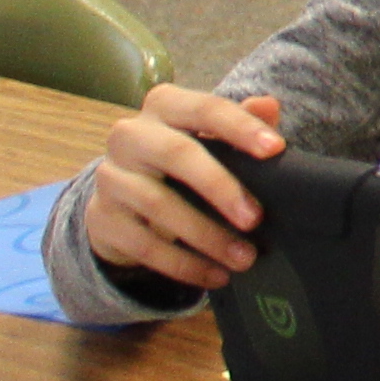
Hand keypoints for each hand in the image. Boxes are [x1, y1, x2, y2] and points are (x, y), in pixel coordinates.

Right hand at [83, 86, 287, 289]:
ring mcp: (110, 176)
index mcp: (164, 106)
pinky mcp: (102, 217)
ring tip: (244, 258)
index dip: (240, 127)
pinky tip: (215, 275)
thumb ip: (242, 121)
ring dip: (206, 236)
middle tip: (256, 219)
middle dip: (221, 187)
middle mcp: (130, 135)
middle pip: (176, 154)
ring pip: (158, 204)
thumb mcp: (213, 138)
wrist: (124, 198)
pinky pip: (142, 244)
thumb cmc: (185, 160)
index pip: (205, 108)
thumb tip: (269, 104)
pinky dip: (183, 264)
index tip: (276, 150)